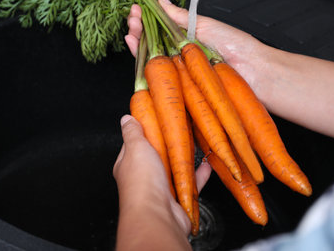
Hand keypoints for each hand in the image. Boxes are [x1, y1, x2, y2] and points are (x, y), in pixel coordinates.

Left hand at [113, 115, 211, 236]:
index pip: (135, 143)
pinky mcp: (178, 198)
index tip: (157, 117)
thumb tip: (126, 119)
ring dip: (186, 157)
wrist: (157, 215)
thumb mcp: (136, 148)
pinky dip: (199, 174)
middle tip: (182, 127)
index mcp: (129, 164)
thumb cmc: (142, 182)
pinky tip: (207, 164)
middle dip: (169, 142)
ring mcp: (161, 188)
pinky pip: (191, 182)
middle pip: (158, 154)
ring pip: (176, 168)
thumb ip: (132, 133)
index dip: (145, 130)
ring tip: (196, 143)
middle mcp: (144, 177)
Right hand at [125, 0, 271, 90]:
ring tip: (130, 30)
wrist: (252, 70)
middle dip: (139, 29)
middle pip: (154, 43)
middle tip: (131, 19)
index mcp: (188, 38)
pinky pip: (158, 74)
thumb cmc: (235, 46)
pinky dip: (143, 61)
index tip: (137, 9)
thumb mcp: (203, 24)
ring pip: (152, 58)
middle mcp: (182, 55)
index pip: (161, 28)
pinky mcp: (178, 86)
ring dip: (138, 43)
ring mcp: (179, 70)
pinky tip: (135, 48)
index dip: (147, 19)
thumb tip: (161, 1)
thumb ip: (179, 16)